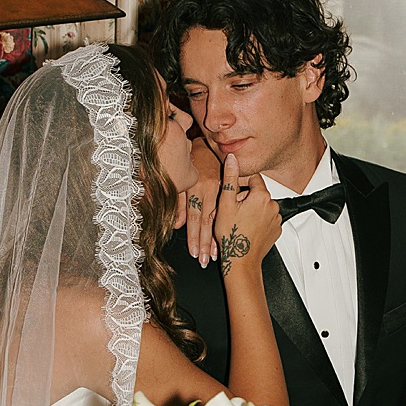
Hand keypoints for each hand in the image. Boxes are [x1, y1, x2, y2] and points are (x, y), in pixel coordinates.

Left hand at [185, 138, 222, 264]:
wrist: (205, 144)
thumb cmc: (189, 162)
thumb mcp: (180, 179)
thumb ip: (177, 202)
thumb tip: (176, 225)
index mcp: (195, 188)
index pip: (194, 218)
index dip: (194, 236)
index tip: (195, 252)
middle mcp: (209, 190)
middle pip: (207, 222)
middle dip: (206, 243)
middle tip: (206, 260)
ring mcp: (220, 190)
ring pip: (218, 218)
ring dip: (217, 238)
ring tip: (217, 255)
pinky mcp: (229, 189)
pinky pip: (228, 209)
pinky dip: (227, 224)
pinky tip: (228, 237)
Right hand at [213, 154, 280, 278]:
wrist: (241, 261)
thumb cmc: (232, 234)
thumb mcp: (225, 203)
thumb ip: (230, 178)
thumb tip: (232, 159)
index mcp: (261, 196)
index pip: (253, 178)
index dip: (240, 185)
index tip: (232, 195)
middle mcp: (272, 205)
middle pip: (257, 193)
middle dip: (245, 199)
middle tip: (231, 212)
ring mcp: (276, 218)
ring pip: (261, 207)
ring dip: (251, 211)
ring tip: (238, 222)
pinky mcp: (276, 230)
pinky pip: (266, 220)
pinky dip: (258, 222)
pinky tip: (246, 229)